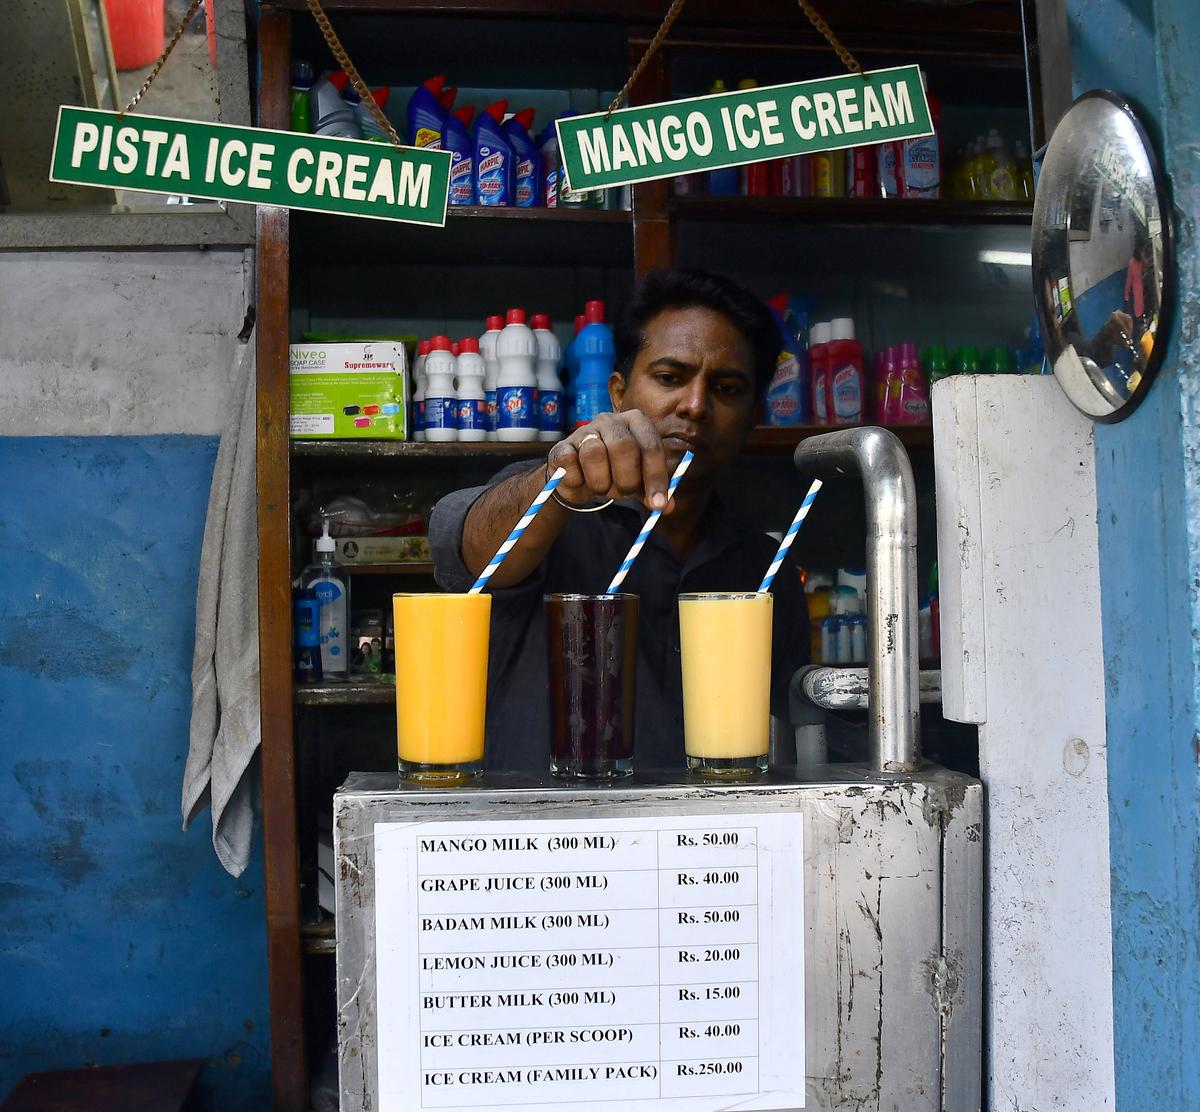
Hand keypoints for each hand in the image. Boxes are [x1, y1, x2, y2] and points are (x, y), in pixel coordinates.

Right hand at [547, 411, 671, 512]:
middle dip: (626, 478)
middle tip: (623, 493)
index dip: (656, 477)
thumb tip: (668, 506)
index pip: (651, 446)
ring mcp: (584, 430)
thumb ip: (652, 492)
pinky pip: (569, 462)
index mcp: (636, 423)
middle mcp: (611, 420)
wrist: (578, 477)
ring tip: (600, 488)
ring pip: (594, 453)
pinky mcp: (562, 445)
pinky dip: (577, 480)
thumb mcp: (637, 481)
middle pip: (623, 446)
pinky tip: (580, 481)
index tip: (657, 504)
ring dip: (600, 481)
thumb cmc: (614, 474)